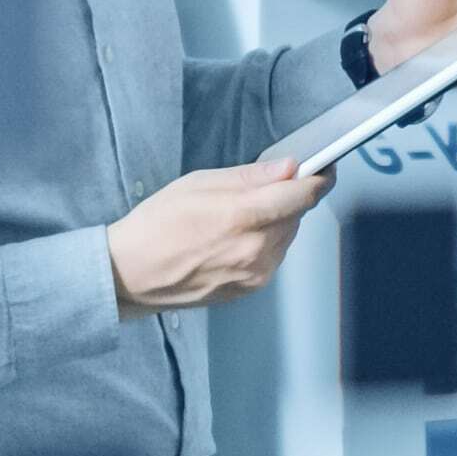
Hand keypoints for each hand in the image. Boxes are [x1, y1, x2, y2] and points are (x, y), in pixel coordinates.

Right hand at [108, 161, 329, 315]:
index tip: (325, 167)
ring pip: (287, 236)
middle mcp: (255, 250)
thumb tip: (287, 168)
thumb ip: (250, 177)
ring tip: (239, 215)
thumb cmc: (156, 226)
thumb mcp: (198, 184)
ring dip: (277, 220)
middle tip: (266, 186)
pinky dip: (266, 241)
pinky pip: (274, 256)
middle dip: (290, 197)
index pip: (303, 195)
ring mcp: (255, 273)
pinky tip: (236, 236)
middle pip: (297, 215)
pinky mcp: (251, 288)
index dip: (320, 178)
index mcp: (243, 217)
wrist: (131, 274)